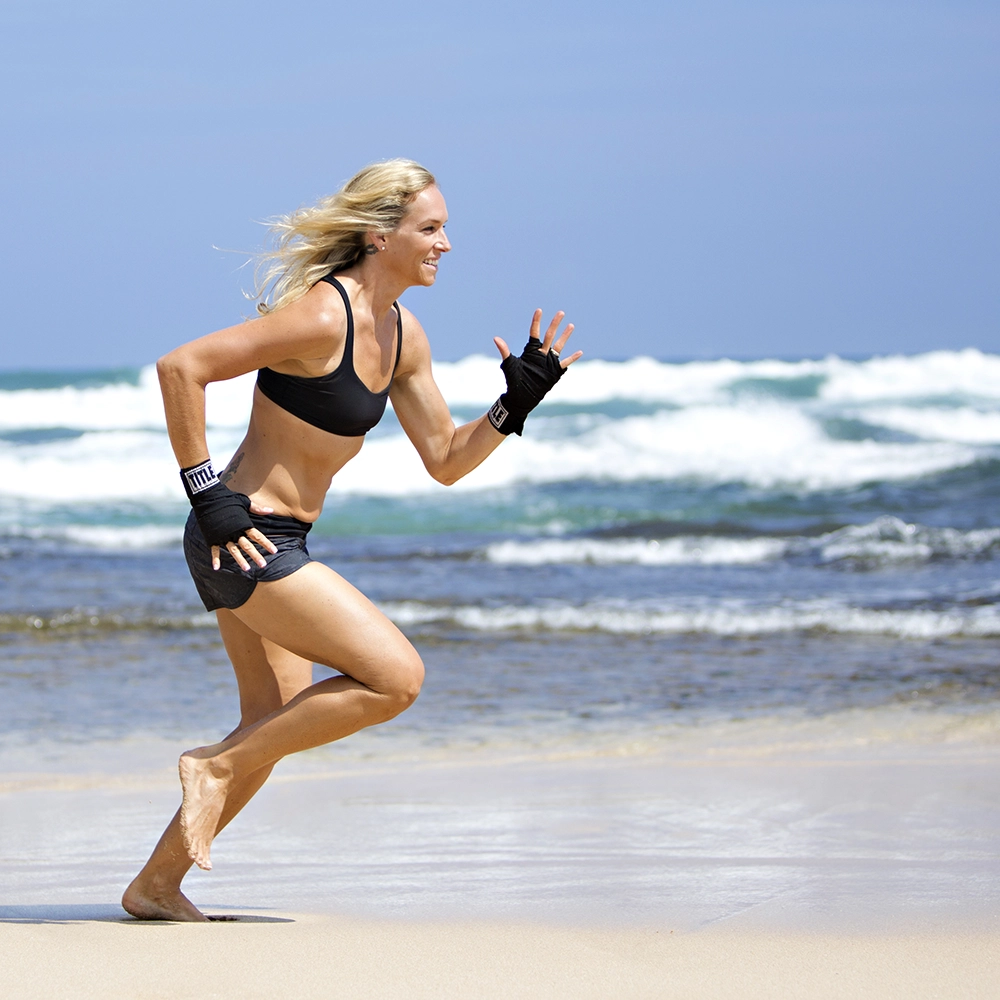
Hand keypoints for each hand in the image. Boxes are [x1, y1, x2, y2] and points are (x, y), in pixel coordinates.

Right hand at [211, 500, 277, 571]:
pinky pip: (214, 550)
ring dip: (240, 560)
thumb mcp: (245, 502)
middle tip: (263, 565)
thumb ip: (257, 508)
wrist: (208, 497)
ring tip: (246, 569)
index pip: (257, 536)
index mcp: (243, 523)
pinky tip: (216, 568)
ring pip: (233, 550)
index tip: (274, 551)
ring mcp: (223, 535)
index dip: (266, 543)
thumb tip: (271, 510)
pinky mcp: (212, 537)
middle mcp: (234, 531)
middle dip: (256, 556)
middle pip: (247, 546)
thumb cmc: (228, 498)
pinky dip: (215, 559)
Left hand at [487, 310, 582, 435]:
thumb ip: (505, 351)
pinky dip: (572, 358)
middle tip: (560, 312)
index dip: (536, 321)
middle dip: (555, 324)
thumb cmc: (514, 380)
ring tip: (571, 325)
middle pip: (550, 335)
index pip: (534, 332)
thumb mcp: (509, 364)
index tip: (539, 310)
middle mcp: (541, 353)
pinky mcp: (555, 371)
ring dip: (565, 336)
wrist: (521, 396)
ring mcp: (549, 362)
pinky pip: (566, 363)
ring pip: (559, 345)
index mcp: (531, 350)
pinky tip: (580, 352)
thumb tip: (496, 338)